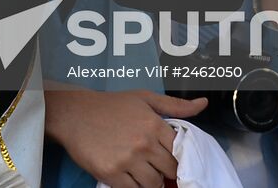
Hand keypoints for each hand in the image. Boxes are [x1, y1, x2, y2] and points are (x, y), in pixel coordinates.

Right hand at [45, 88, 206, 187]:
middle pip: (169, 170)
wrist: (74, 114)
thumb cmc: (110, 105)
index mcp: (154, 124)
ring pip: (153, 184)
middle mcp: (143, 143)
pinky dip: (133, 187)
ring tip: (141, 171)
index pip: (180, 151)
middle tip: (154, 165)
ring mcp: (127, 160)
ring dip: (150, 181)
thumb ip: (175, 104)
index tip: (169, 158)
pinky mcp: (111, 173)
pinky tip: (128, 176)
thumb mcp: (143, 98)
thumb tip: (203, 104)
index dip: (177, 157)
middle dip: (164, 170)